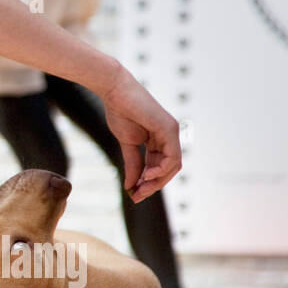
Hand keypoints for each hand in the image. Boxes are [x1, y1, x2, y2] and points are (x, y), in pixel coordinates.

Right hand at [98, 68, 182, 201]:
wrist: (114, 91)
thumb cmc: (119, 111)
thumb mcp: (127, 144)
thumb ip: (132, 164)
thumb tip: (131, 186)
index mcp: (159, 139)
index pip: (160, 166)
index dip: (149, 182)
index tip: (134, 194)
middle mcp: (169, 136)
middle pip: (169, 169)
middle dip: (154, 185)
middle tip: (137, 196)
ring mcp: (171, 132)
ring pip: (173, 165)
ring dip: (158, 180)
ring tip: (141, 186)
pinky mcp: (169, 128)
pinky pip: (172, 156)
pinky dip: (161, 169)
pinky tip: (148, 175)